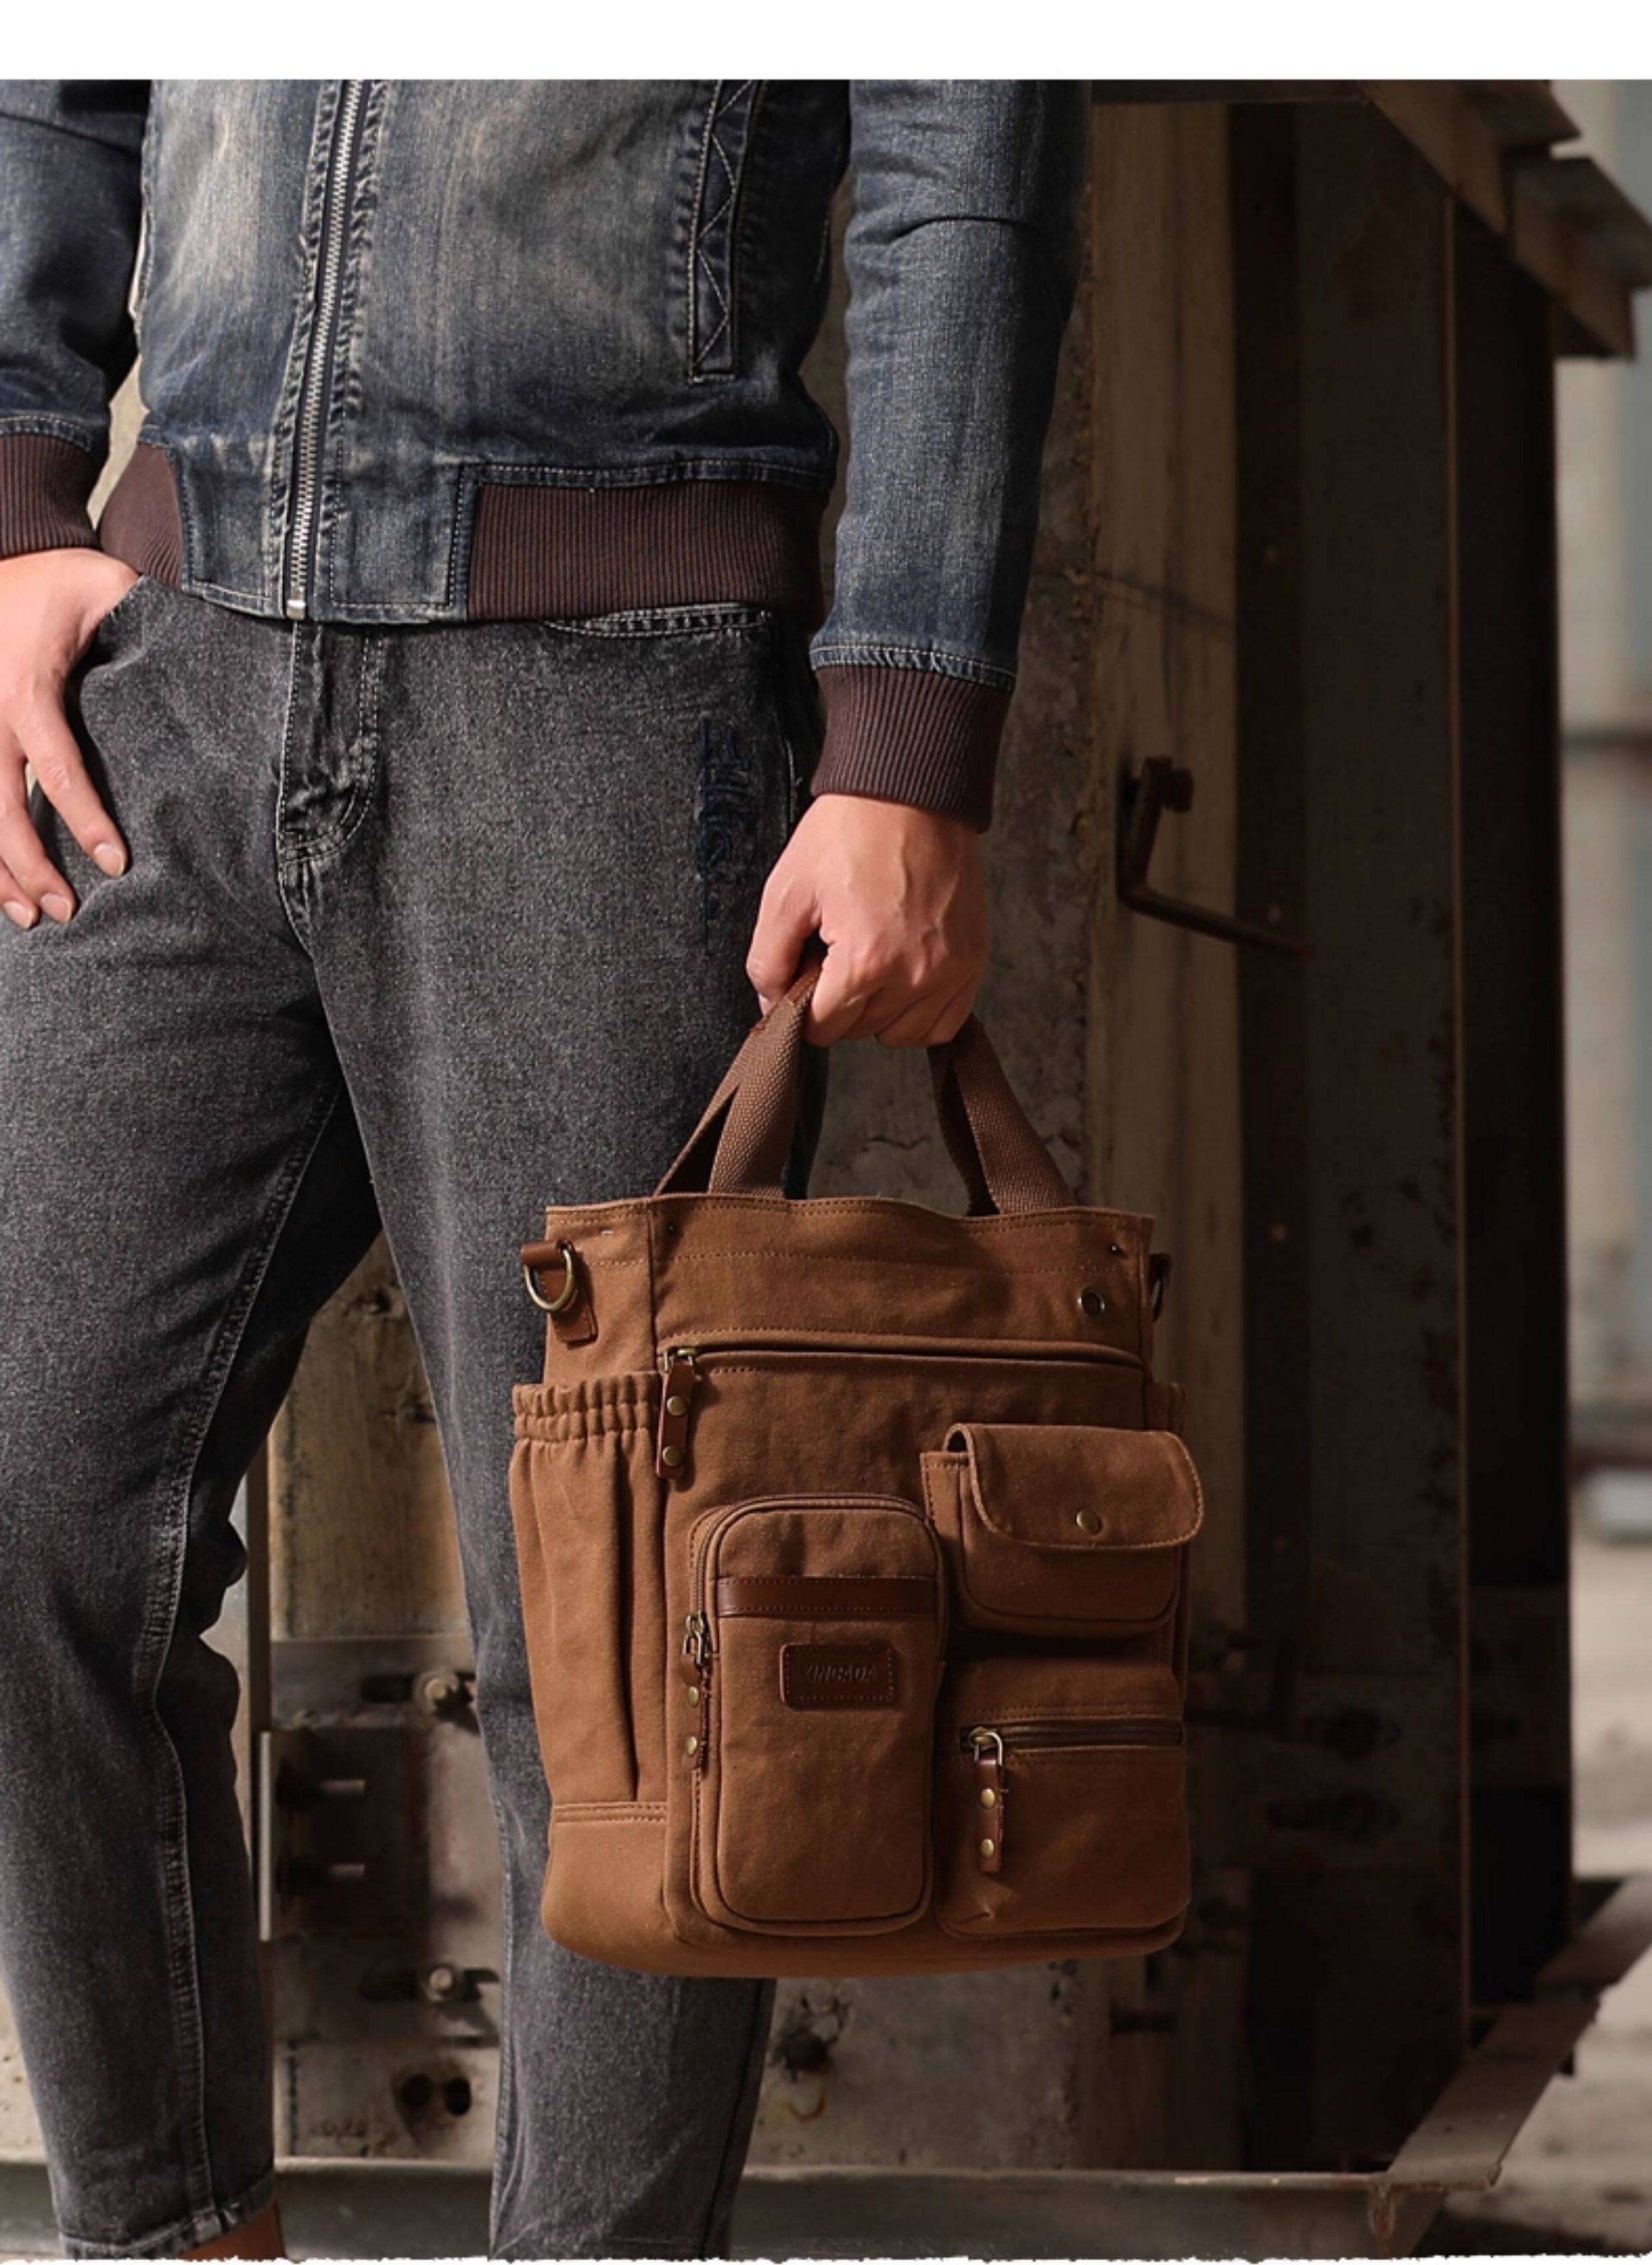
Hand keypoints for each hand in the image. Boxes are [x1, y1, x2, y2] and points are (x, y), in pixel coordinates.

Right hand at [0, 548, 136, 927]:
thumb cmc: (58, 582)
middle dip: (30, 866)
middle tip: (65, 911)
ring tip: (28, 918)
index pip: (57, 769)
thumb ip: (142, 625)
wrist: (0, 558)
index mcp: (26, 691)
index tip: (115, 864)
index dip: (85, 821)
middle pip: (1, 807)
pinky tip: (0, 886)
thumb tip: (199, 659)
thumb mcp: (107, 590)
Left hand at [746, 792, 987, 1046]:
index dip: (802, 1003)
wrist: (911, 791)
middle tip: (835, 952)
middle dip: (837, 1002)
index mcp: (865, 961)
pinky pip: (945, 1023)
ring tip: (869, 965)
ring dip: (878, 1014)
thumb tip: (772, 1003)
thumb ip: (769, 959)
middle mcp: (914, 976)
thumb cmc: (851, 832)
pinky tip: (901, 982)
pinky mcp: (972, 961)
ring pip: (902, 1035)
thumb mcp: (787, 891)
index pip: (822, 1028)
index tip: (805, 971)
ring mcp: (950, 971)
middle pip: (859, 1031)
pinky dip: (919, 1014)